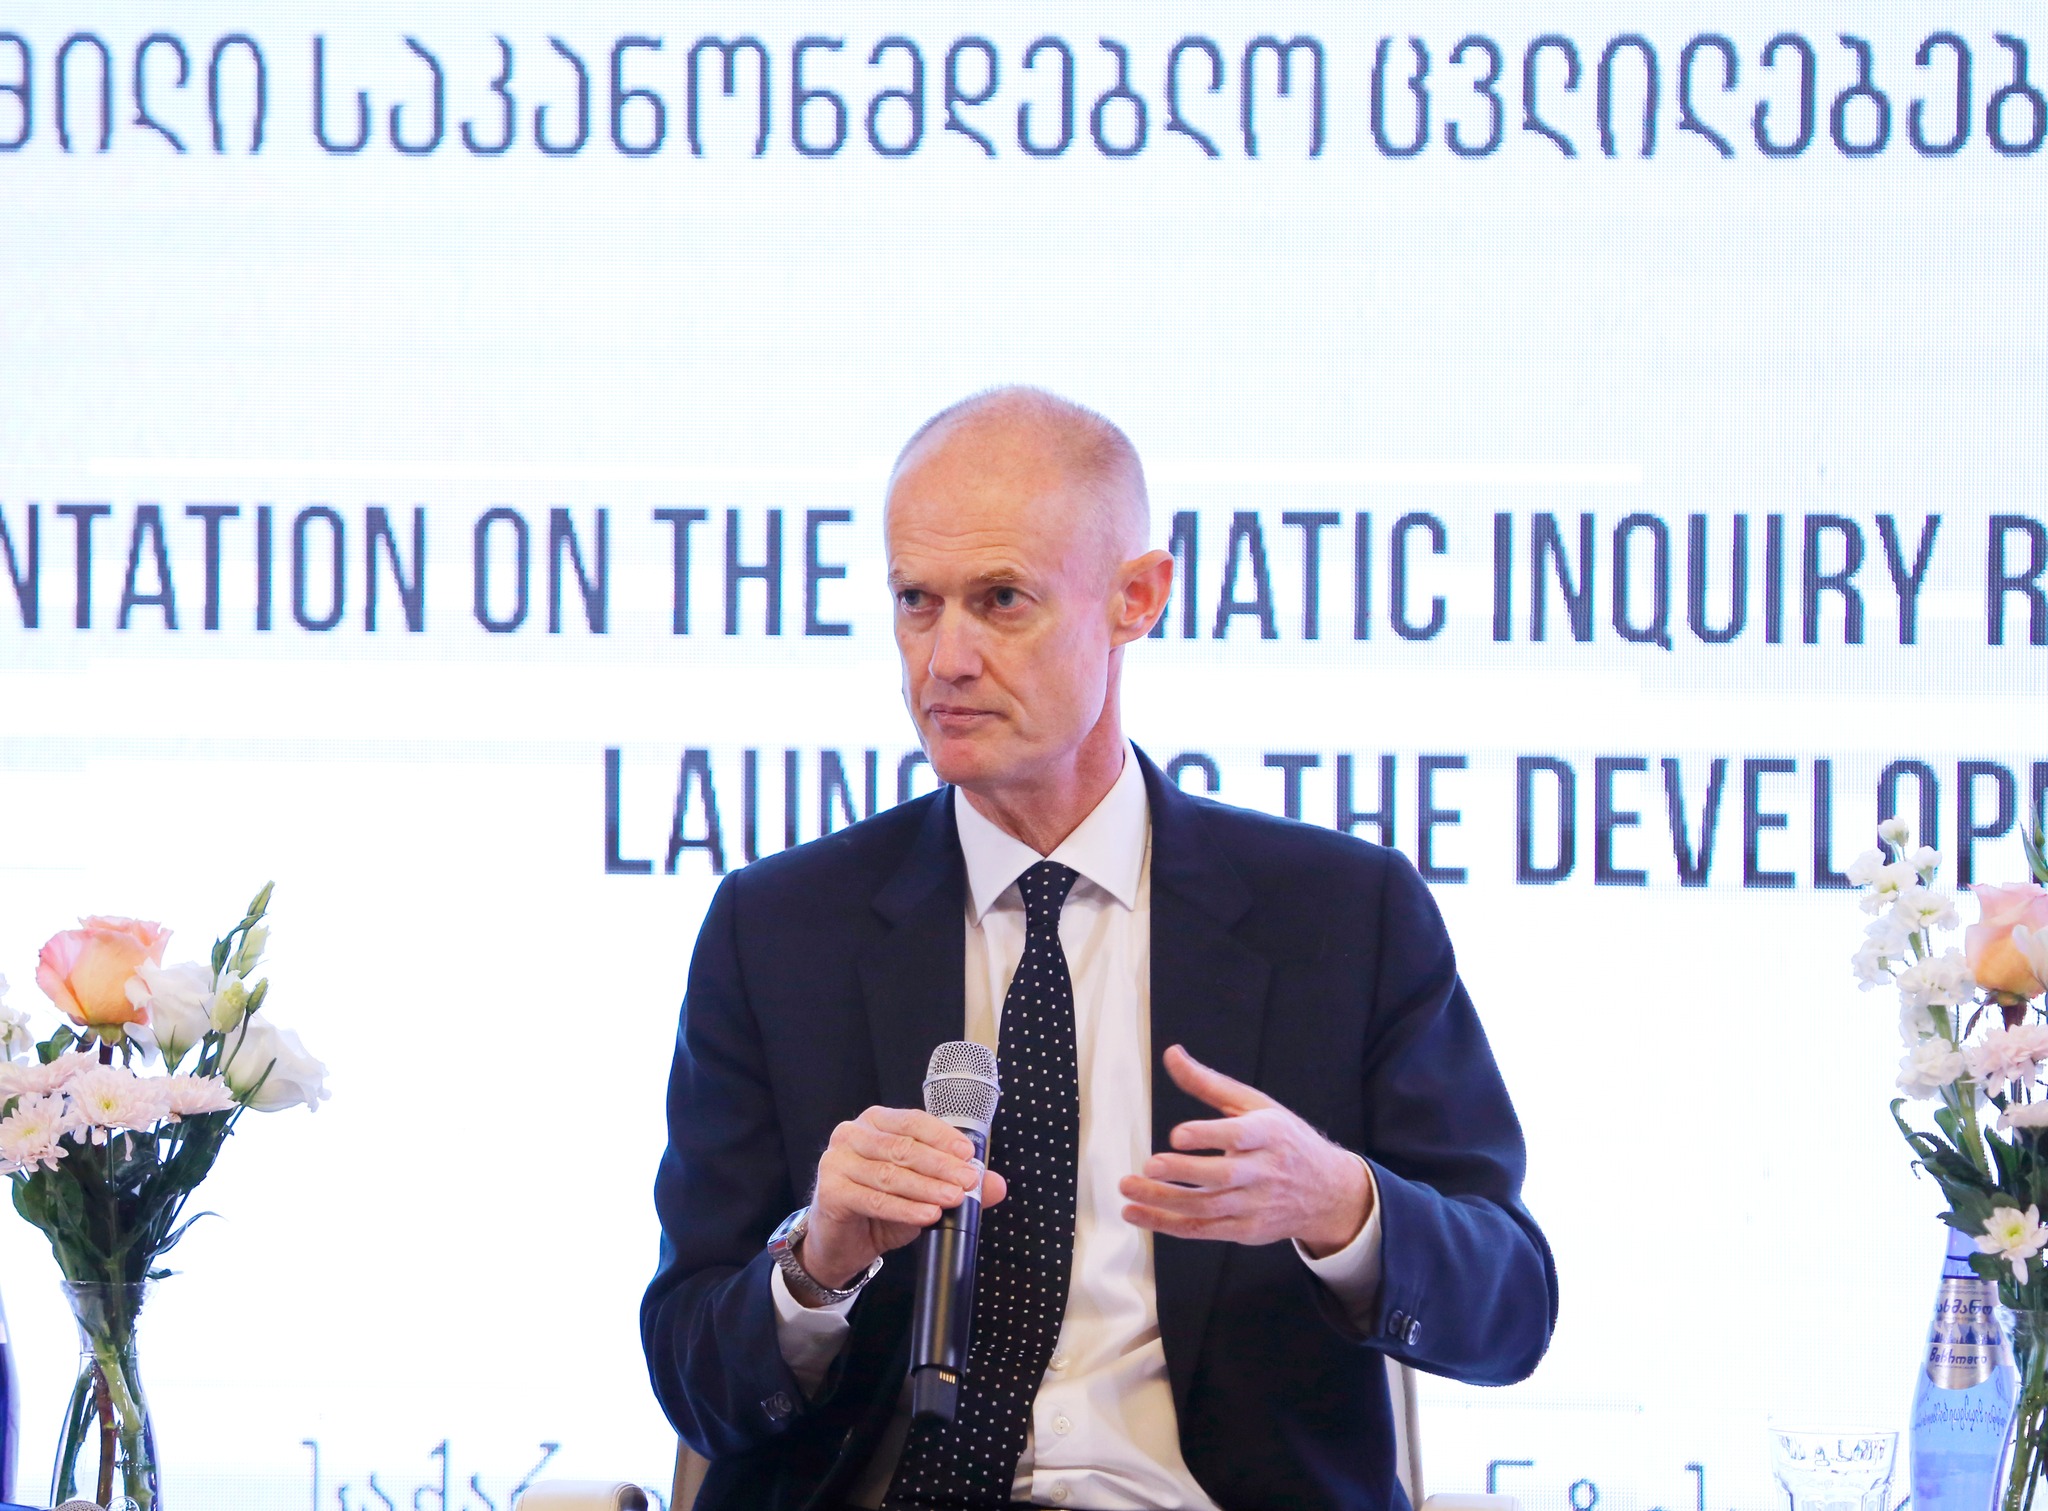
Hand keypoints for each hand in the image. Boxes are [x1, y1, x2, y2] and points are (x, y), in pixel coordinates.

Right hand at [800, 1106, 1008, 1296]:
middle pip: (903, 1147)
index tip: (969, 1155)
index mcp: (876, 1122)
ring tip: (953, 1198)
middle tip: (968, 1181)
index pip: (914, 1122)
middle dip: (941, 1166)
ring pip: (891, 1174)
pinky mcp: (831, 1191)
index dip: (943, 1137)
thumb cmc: (880, 1206)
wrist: (843, 1242)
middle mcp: (853, 1134)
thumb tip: (996, 1184)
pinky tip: (928, 1215)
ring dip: (927, 1187)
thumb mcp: (923, 1192)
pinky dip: (905, 1208)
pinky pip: (875, 1199)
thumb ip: (956, 1182)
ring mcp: (837, 1161)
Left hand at [1119, 1045, 1370, 1256]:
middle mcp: (1266, 1172)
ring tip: (1128, 1188)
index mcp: (1270, 1134)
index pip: (1241, 1135)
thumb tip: (1171, 1053)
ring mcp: (1256, 1205)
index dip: (1210, 1135)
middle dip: (1184, 1172)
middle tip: (1149, 1165)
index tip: (1177, 1135)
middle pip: (1223, 1175)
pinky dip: (1168, 1224)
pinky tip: (1136, 1213)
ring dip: (1164, 1201)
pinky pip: (1203, 1230)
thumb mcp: (1255, 1105)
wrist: (1328, 1193)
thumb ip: (1210, 1083)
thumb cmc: (1284, 1140)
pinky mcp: (1247, 1231)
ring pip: (1207, 1207)